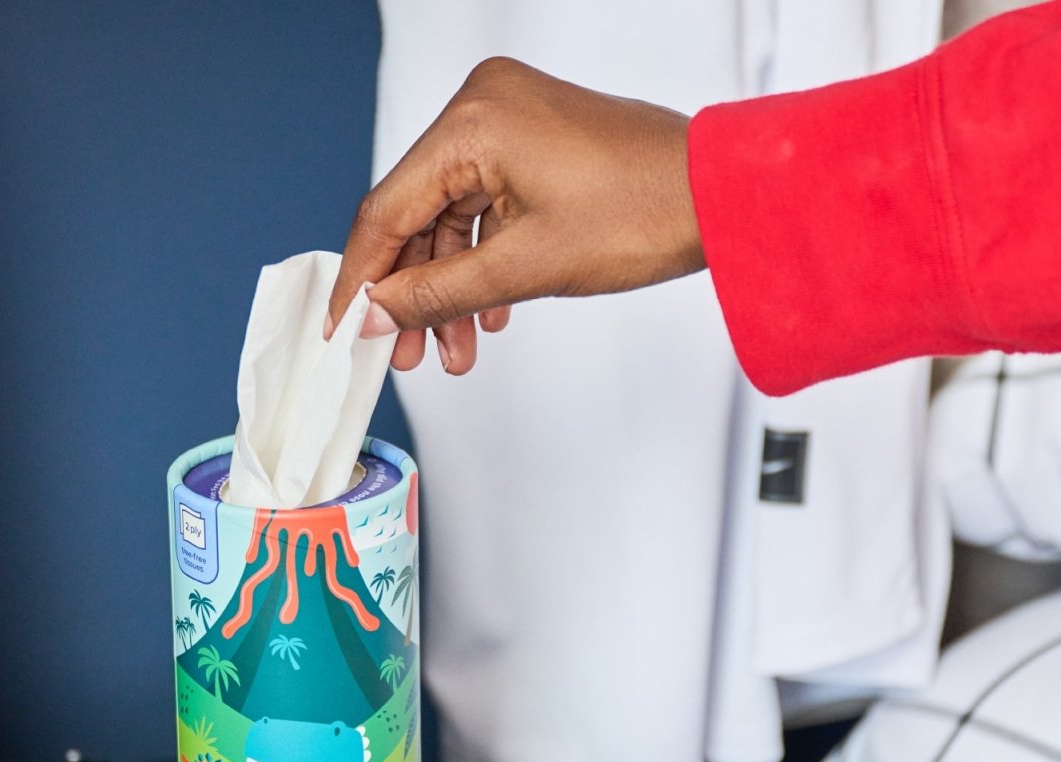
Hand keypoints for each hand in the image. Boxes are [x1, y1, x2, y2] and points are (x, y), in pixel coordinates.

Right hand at [327, 57, 704, 374]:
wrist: (720, 198)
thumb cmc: (641, 214)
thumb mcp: (526, 268)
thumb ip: (438, 294)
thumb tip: (376, 314)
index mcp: (474, 121)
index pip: (387, 209)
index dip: (361, 278)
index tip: (340, 328)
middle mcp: (484, 107)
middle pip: (417, 215)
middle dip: (413, 294)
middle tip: (405, 355)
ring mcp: (511, 121)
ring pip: (452, 219)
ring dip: (452, 290)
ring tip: (457, 352)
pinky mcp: (534, 142)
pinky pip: (486, 207)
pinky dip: (483, 263)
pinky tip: (491, 315)